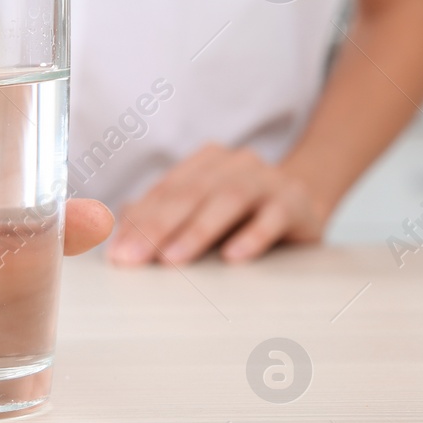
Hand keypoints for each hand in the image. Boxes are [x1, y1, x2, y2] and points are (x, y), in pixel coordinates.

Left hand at [106, 144, 328, 265]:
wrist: (307, 203)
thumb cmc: (244, 214)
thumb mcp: (202, 214)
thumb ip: (163, 217)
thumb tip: (115, 228)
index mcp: (206, 162)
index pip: (165, 191)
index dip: (138, 221)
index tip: (117, 254)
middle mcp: (235, 164)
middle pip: (190, 193)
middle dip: (157, 227)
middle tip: (134, 259)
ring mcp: (268, 180)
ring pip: (227, 199)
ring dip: (197, 230)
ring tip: (172, 258)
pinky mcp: (296, 202)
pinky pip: (272, 218)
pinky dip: (253, 236)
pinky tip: (234, 257)